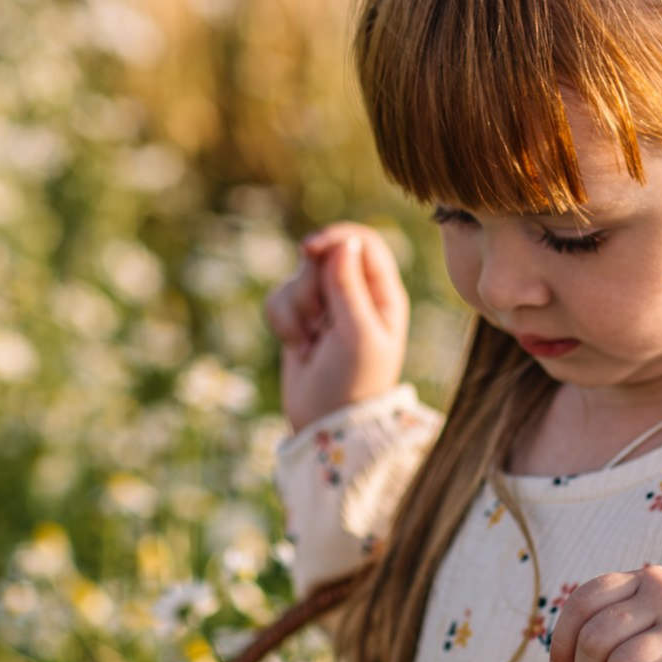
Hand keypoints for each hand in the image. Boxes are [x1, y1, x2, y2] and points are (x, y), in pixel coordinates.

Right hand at [264, 222, 411, 433]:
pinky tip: (297, 346)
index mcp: (383, 294)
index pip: (362, 241)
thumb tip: (345, 242)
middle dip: (309, 286)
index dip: (335, 237)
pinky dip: (282, 321)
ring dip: (295, 309)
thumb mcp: (357, 334)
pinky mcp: (301, 319)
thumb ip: (349, 287)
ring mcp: (327, 306)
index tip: (309, 250)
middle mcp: (357, 294)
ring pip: (297, 278)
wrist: (325, 424)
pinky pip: (279, 299)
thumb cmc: (353, 383)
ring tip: (309, 342)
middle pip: (323, 256)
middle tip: (317, 322)